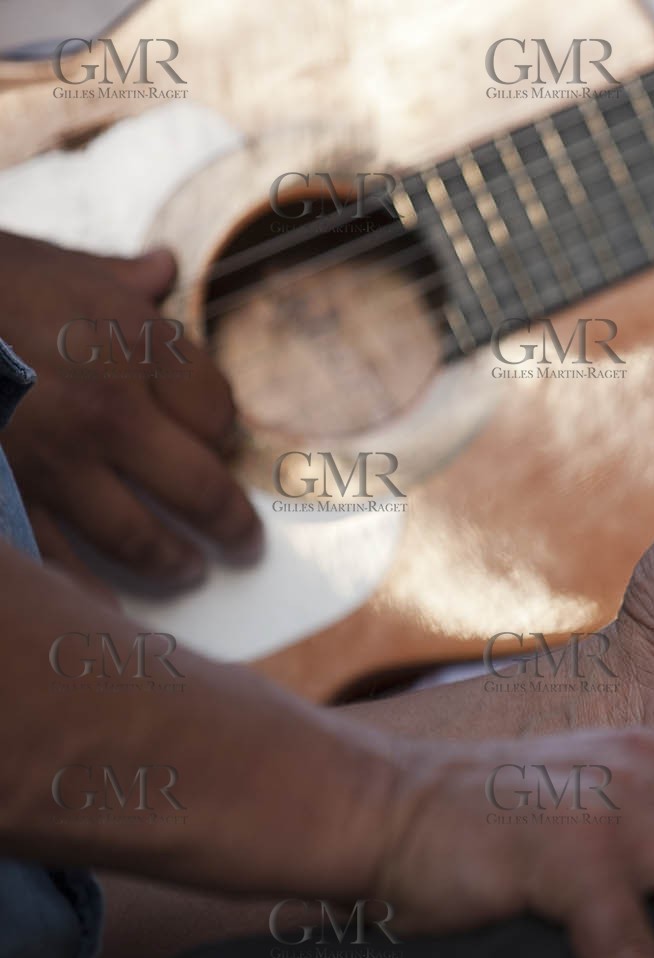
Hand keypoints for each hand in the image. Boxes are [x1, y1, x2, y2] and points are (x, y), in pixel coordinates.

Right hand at [0, 232, 258, 589]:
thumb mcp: (58, 264)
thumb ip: (123, 279)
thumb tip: (161, 269)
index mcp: (136, 346)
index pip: (218, 413)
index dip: (225, 432)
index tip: (221, 443)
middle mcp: (109, 410)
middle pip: (200, 487)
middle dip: (230, 521)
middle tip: (243, 541)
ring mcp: (56, 462)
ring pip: (137, 537)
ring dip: (171, 562)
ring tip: (188, 569)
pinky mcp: (6, 495)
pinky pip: (56, 557)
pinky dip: (87, 591)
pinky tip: (108, 609)